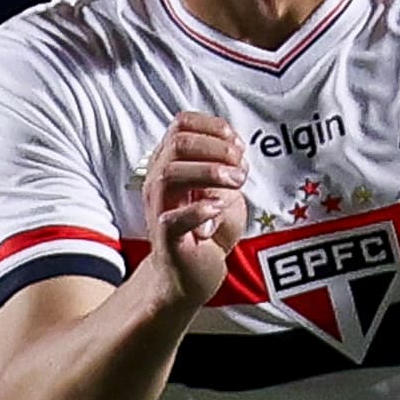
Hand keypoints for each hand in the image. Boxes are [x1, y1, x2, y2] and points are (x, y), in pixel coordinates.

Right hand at [142, 113, 249, 310]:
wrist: (191, 274)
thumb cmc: (207, 229)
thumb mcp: (224, 191)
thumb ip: (227, 169)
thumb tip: (237, 152)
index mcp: (171, 163)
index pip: (182, 125)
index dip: (213, 127)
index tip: (237, 143)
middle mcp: (160, 180)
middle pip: (178, 143)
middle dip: (216, 148)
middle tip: (240, 167)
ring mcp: (160, 208)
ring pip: (170, 173)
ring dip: (209, 172)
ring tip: (236, 183)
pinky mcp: (167, 237)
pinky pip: (173, 219)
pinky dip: (200, 210)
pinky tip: (218, 208)